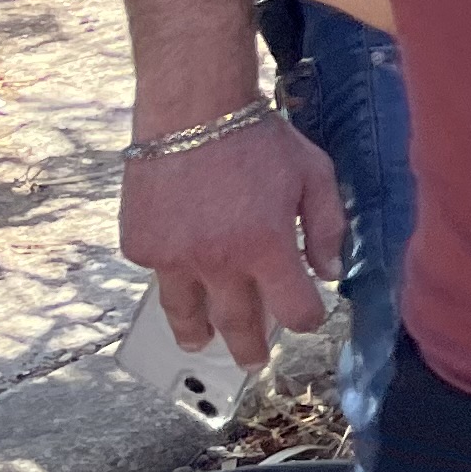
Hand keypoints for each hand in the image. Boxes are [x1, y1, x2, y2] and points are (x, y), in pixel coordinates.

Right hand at [119, 113, 349, 369]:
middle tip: (253, 362)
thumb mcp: (313, 173)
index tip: (308, 318)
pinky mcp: (141, 245)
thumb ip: (328, 226)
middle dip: (251, 348)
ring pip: (186, 313)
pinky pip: (158, 274)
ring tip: (202, 344)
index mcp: (267, 247)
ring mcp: (174, 257)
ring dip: (197, 334)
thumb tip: (329, 271)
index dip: (307, 319)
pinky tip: (180, 270)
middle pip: (238, 325)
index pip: (294, 310)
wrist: (191, 109)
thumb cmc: (257, 137)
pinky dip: (171, 276)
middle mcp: (218, 261)